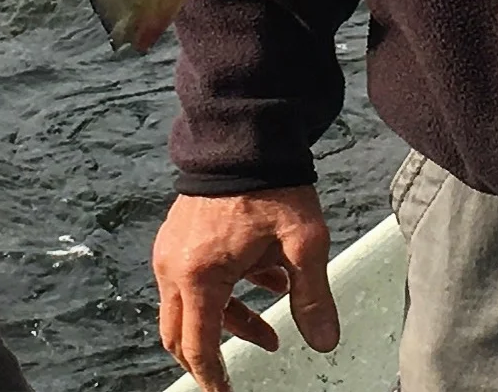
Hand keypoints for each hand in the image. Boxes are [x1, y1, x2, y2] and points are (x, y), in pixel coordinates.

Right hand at [153, 186, 337, 391]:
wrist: (247, 130)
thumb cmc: (274, 183)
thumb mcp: (303, 241)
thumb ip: (312, 295)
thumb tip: (325, 343)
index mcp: (199, 275)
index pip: (198, 346)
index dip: (213, 378)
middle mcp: (175, 266)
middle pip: (180, 333)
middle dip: (210, 356)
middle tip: (235, 374)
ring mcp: (173, 248)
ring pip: (191, 304)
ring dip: (229, 319)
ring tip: (273, 325)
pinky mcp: (179, 232)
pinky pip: (194, 276)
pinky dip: (225, 290)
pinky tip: (268, 280)